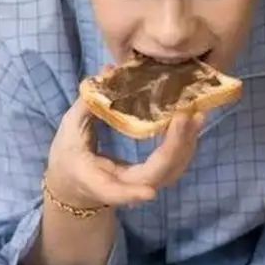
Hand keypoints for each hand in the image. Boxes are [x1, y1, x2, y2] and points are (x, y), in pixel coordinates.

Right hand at [45, 92, 202, 208]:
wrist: (73, 183)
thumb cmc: (68, 156)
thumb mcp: (69, 129)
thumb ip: (88, 103)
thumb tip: (108, 71)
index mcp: (95, 181)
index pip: (114, 192)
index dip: (131, 194)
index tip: (149, 193)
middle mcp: (122, 187)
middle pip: (155, 177)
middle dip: (175, 148)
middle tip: (187, 115)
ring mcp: (141, 184)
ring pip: (171, 172)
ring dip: (187, 144)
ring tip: (196, 115)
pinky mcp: (152, 176)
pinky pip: (174, 164)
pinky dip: (185, 144)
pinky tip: (191, 122)